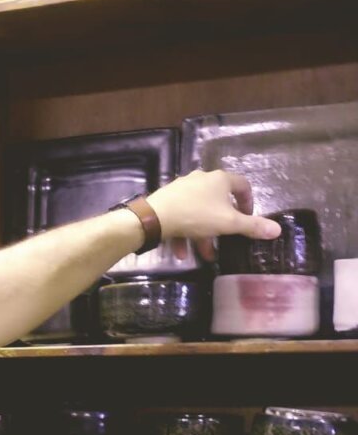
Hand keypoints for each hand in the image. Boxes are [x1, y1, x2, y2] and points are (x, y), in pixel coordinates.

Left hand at [147, 169, 280, 262]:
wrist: (155, 217)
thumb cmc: (197, 215)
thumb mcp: (228, 224)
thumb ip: (252, 226)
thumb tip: (277, 230)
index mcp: (221, 180)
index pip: (242, 186)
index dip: (248, 202)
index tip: (248, 218)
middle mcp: (203, 179)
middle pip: (218, 203)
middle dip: (222, 226)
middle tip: (225, 242)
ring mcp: (184, 188)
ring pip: (199, 213)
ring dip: (203, 235)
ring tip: (203, 255)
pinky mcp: (168, 200)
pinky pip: (181, 217)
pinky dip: (184, 234)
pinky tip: (182, 253)